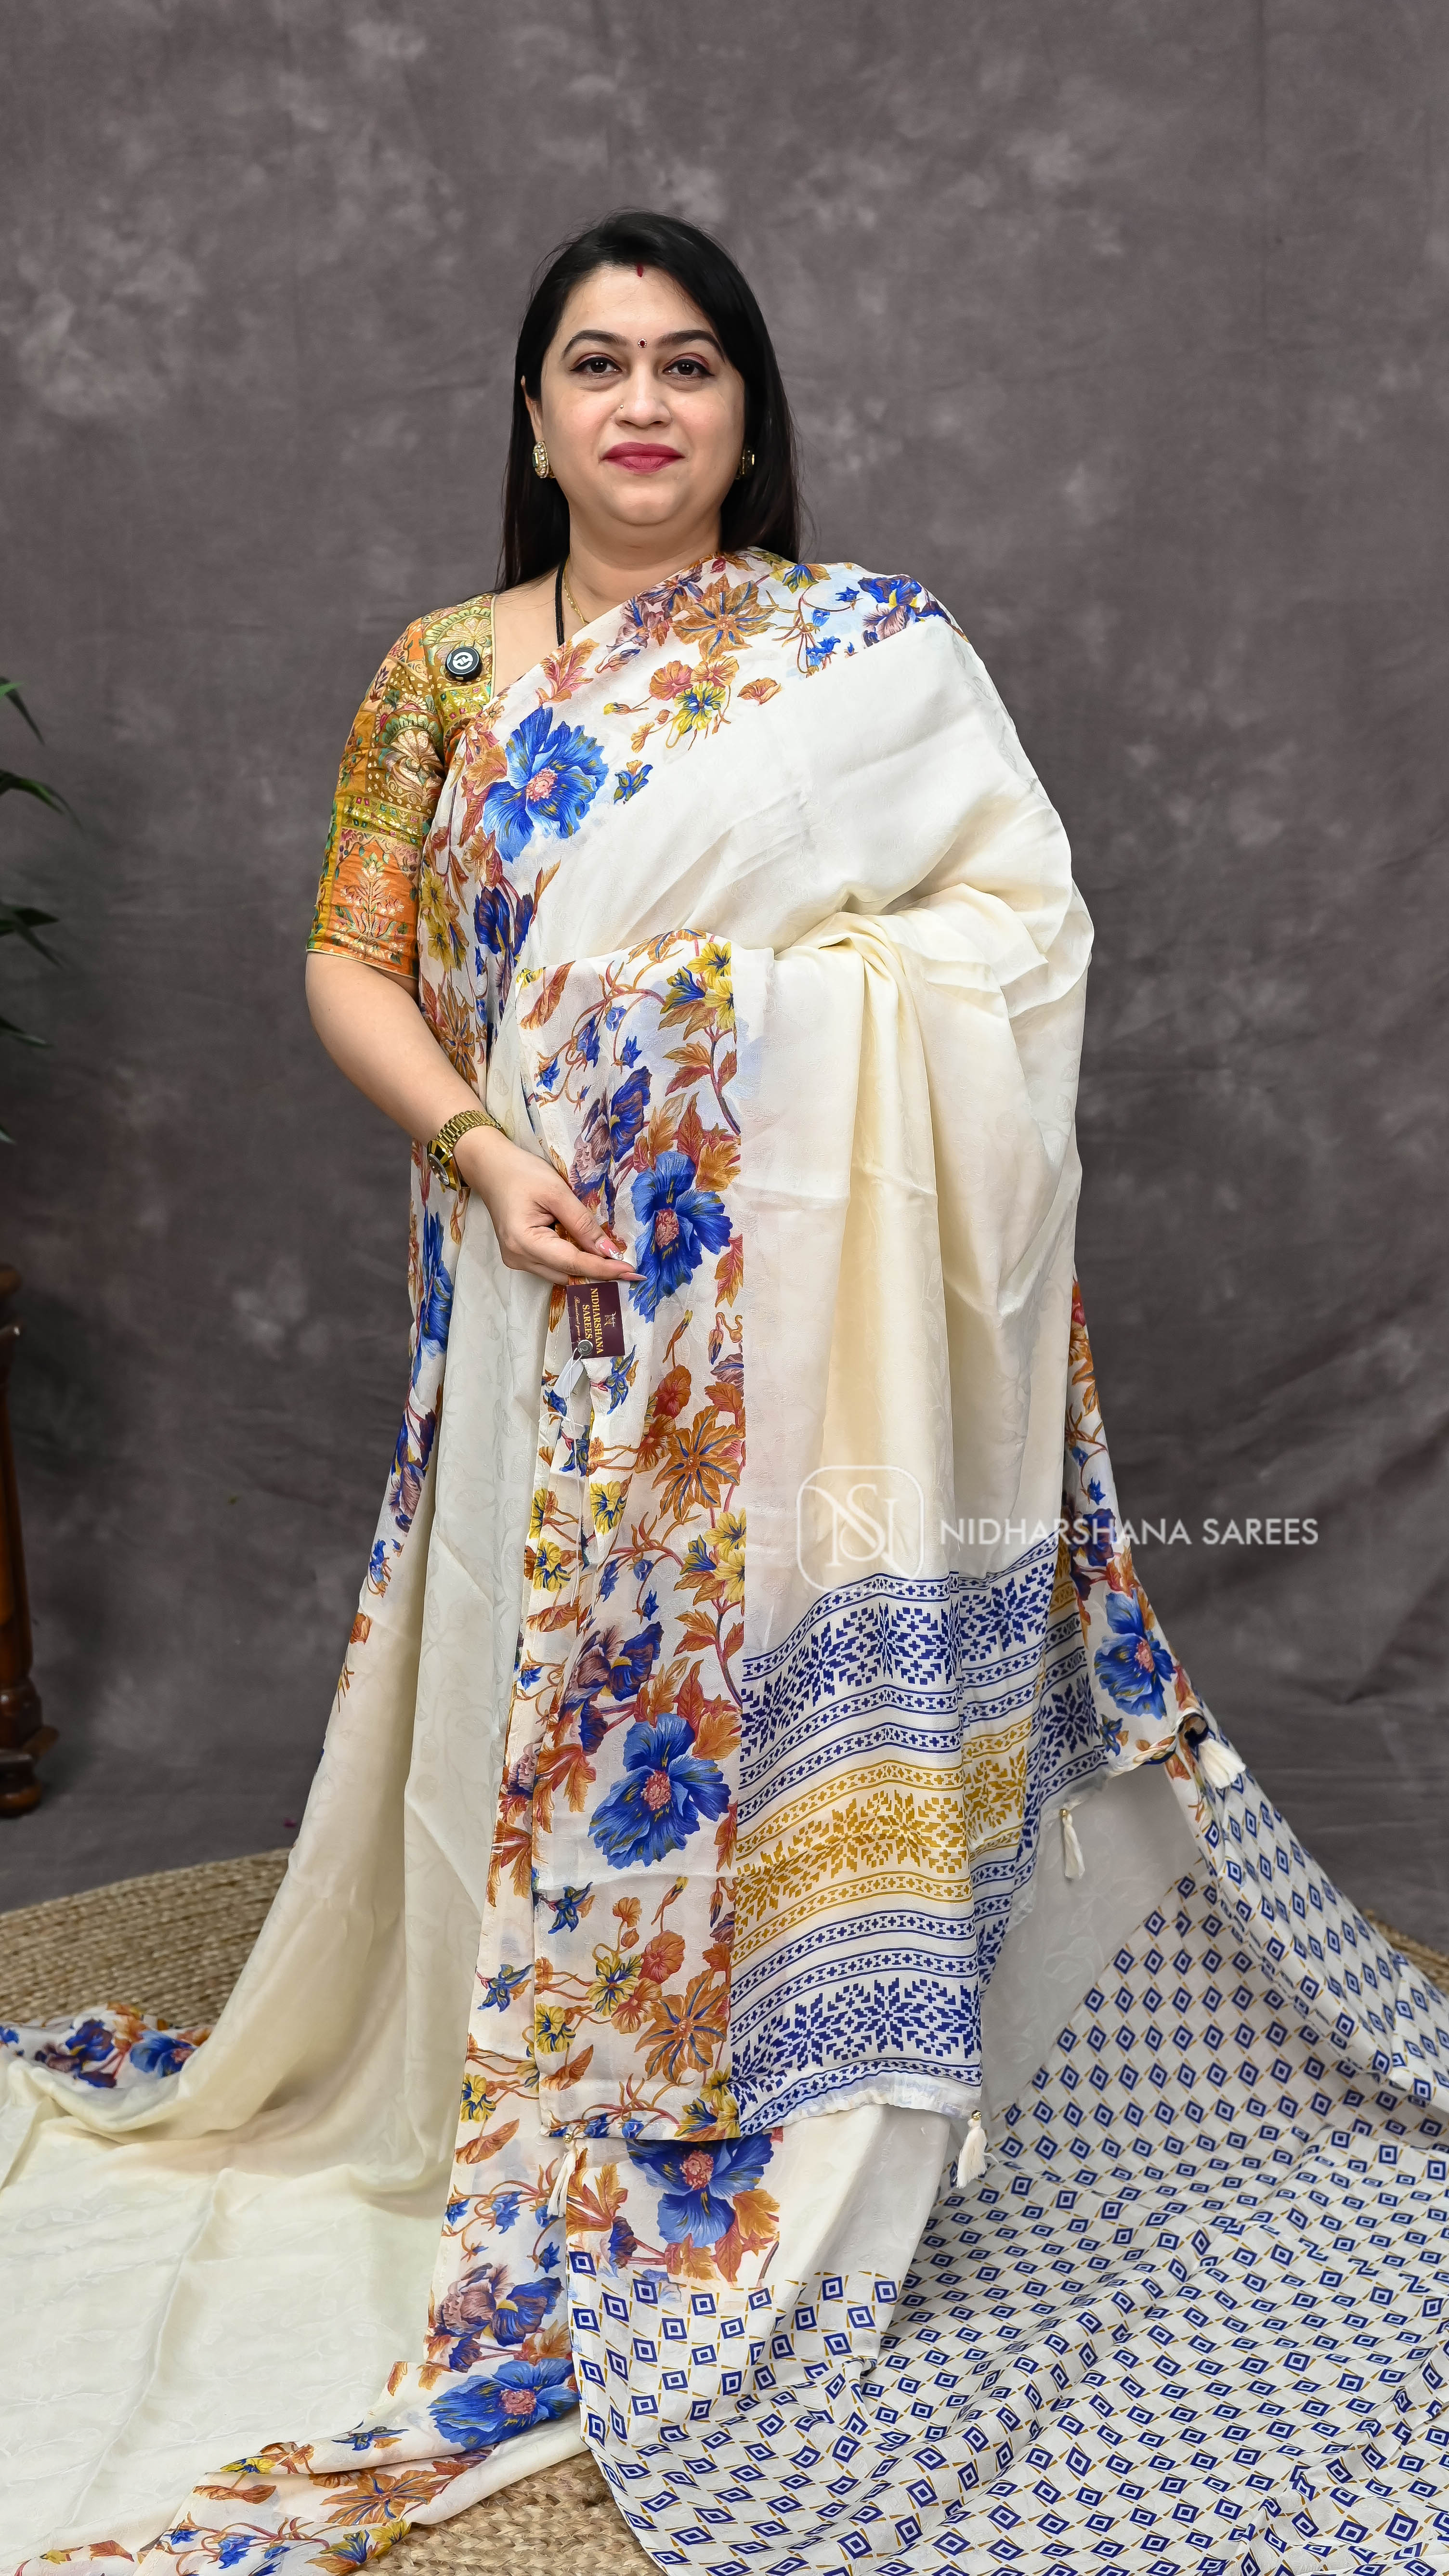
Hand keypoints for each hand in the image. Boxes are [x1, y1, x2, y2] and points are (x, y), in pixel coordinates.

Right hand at [457, 1125, 638, 1285]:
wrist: (491, 1167)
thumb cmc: (521, 1173)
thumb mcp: (556, 1192)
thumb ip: (582, 1223)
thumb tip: (609, 1251)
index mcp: (524, 1242)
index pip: (573, 1263)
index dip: (604, 1269)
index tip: (632, 1273)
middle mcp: (518, 1258)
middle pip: (567, 1274)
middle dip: (598, 1271)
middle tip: (630, 1267)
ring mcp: (517, 1260)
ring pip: (561, 1274)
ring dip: (586, 1267)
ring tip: (613, 1258)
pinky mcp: (520, 1256)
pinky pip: (552, 1266)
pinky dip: (572, 1261)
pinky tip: (588, 1250)